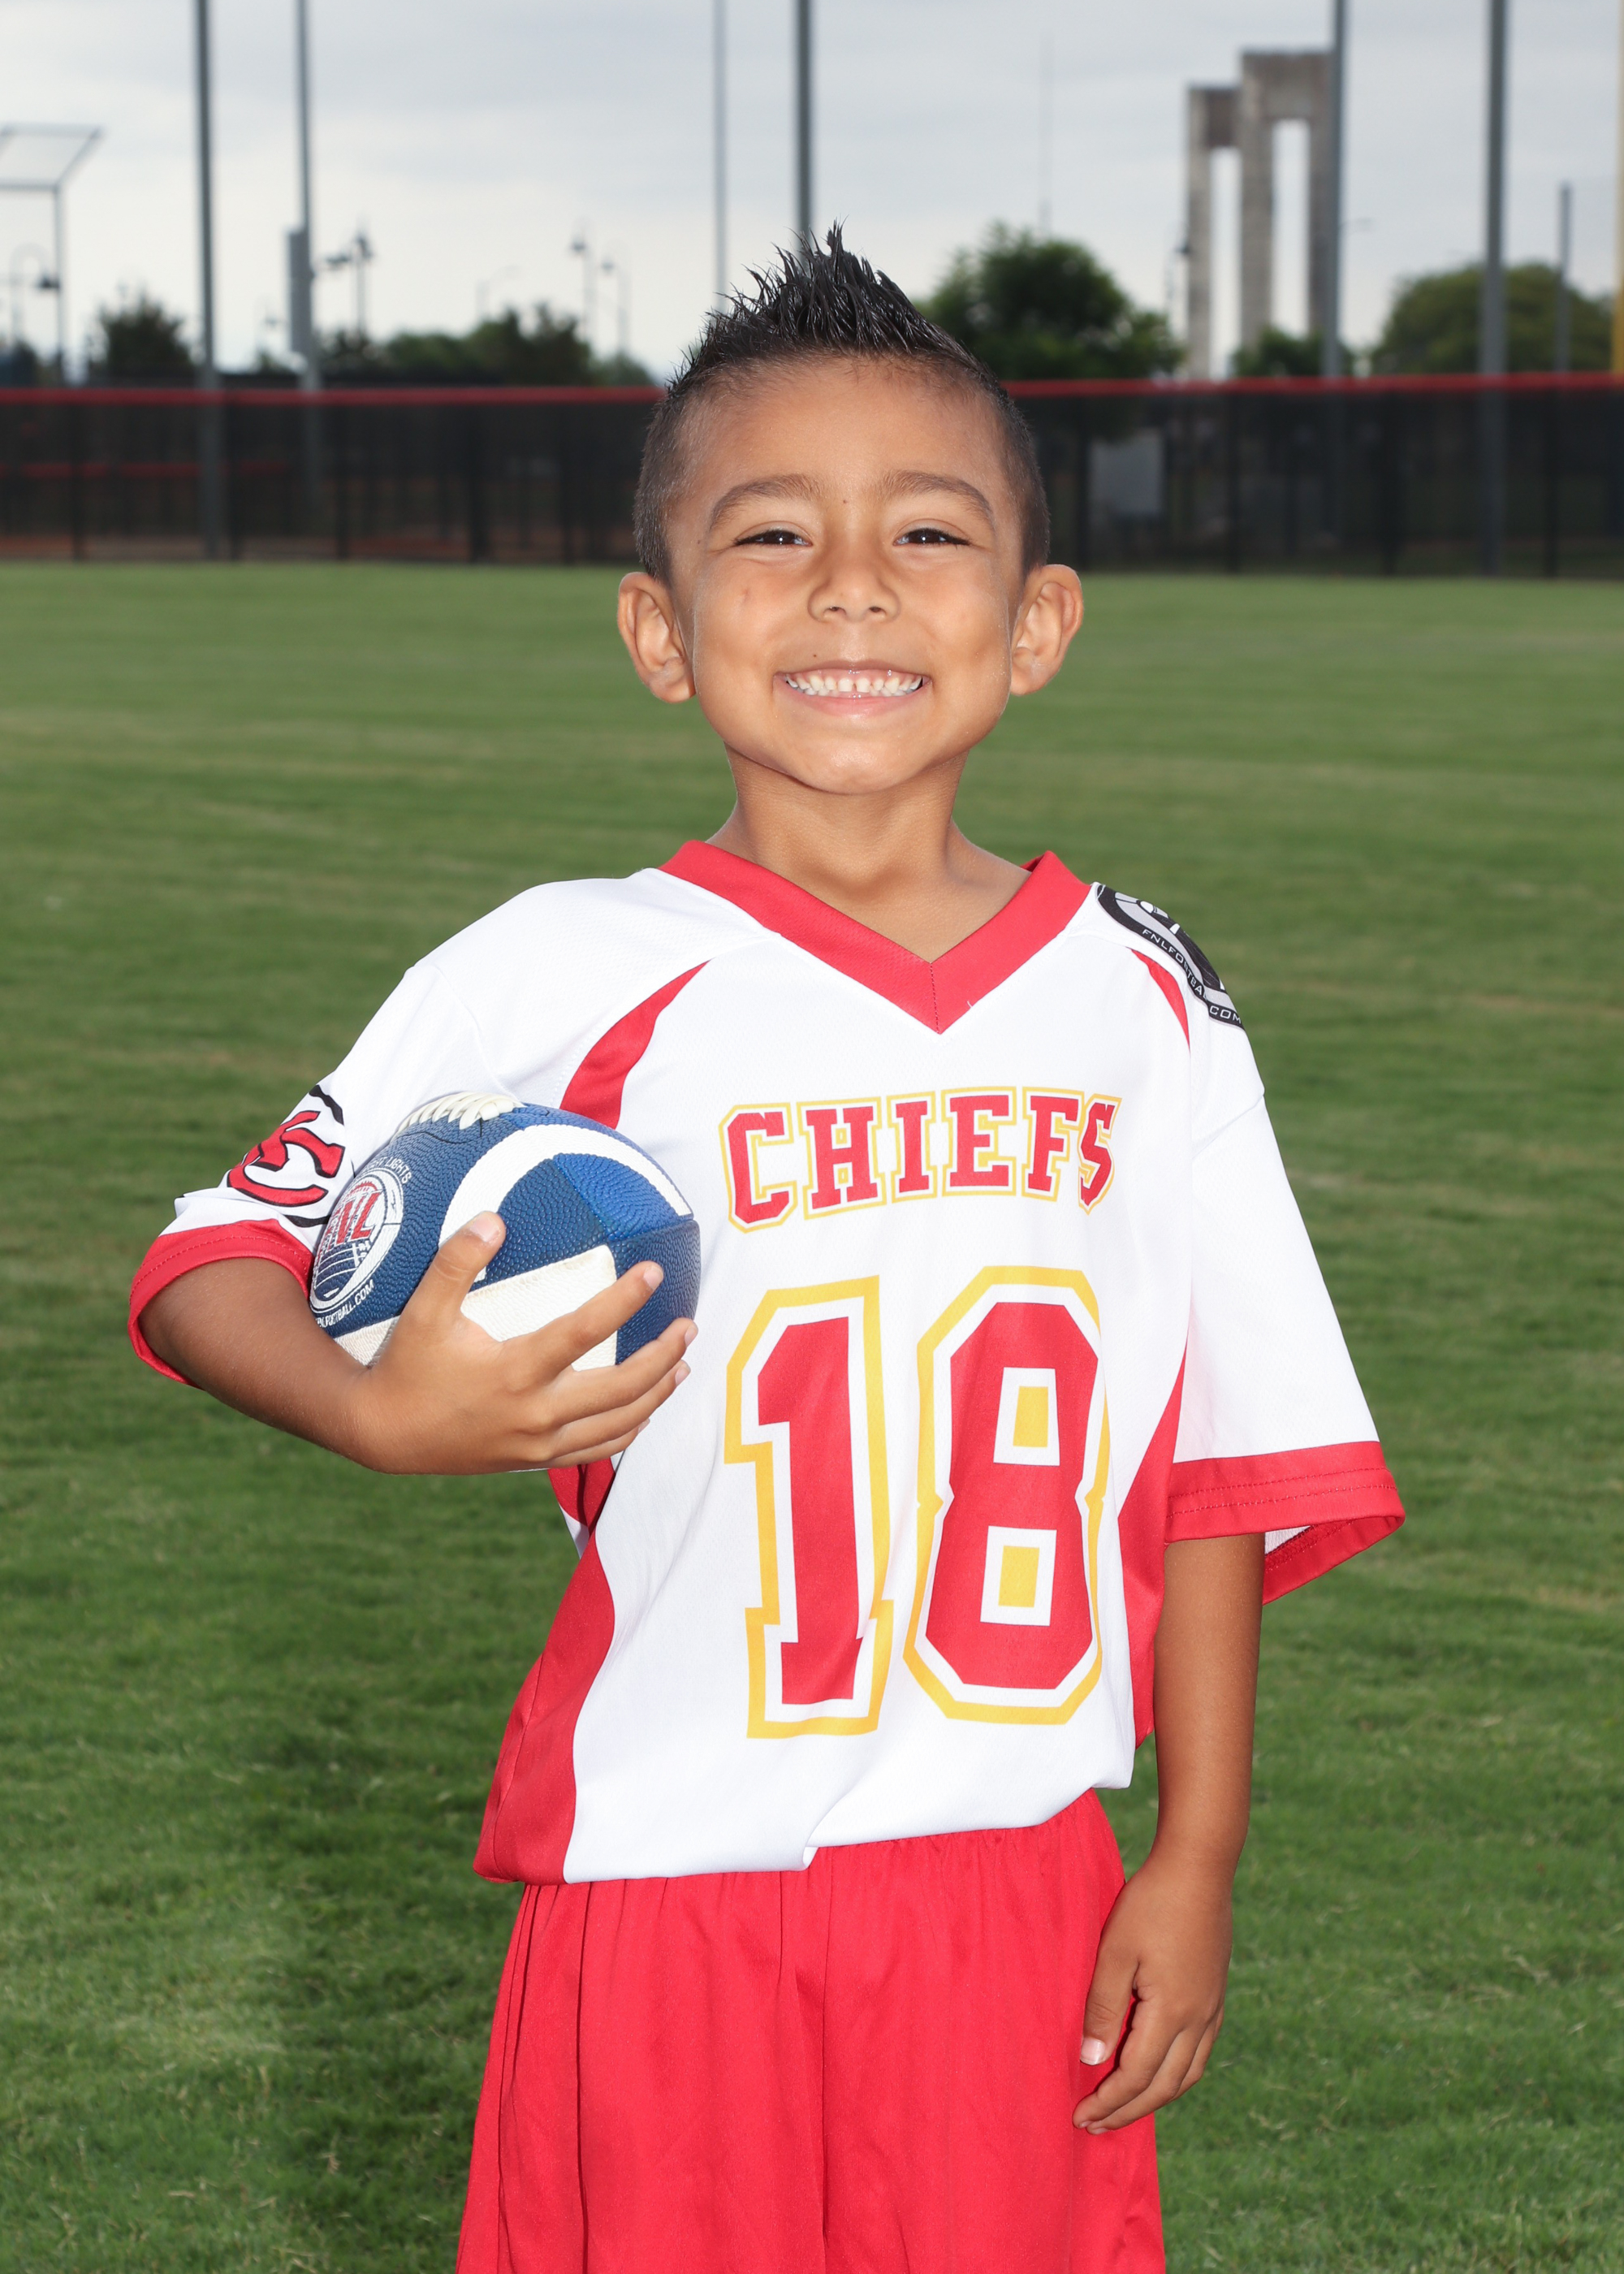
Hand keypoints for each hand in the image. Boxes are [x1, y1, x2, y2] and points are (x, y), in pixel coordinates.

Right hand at [342, 1211, 694, 1475]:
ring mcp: (538, 1443)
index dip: (623, 1300)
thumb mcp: (422, 1310)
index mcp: (513, 1371)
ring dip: (656, 1394)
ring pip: (617, 1425)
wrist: (384, 1434)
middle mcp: (534, 1413)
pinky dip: (628, 1431)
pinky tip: (646, 1411)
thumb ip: (456, 1262)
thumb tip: (494, 1218)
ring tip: (683, 1366)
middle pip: (620, 1388)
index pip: (583, 1331)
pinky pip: (596, 1451)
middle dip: (661, 1356)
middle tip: (688, 1326)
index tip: (654, 1272)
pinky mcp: (534, 1460)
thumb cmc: (406, 1366)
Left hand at [1072, 1845, 1233, 2132]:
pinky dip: (1175, 2075)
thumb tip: (1091, 2061)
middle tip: (1095, 2126)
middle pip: (1163, 2087)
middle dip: (1127, 2111)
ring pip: (1186, 2075)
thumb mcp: (1114, 1952)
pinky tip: (1157, 2071)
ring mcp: (1213, 2009)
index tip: (1079, 2117)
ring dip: (1154, 2099)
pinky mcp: (1216, 1996)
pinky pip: (1199, 2054)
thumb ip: (1103, 2008)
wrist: (1199, 1866)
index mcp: (1172, 2012)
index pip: (1136, 2077)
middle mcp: (1199, 2019)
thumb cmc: (1150, 1903)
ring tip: (1123, 2109)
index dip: (1107, 2102)